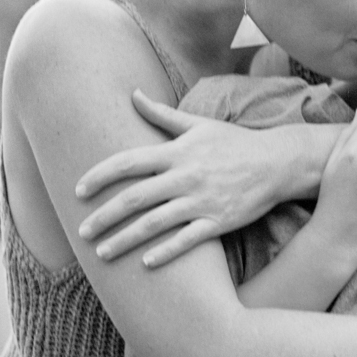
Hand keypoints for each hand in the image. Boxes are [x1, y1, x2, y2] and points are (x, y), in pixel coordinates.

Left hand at [75, 89, 302, 266]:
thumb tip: (133, 94)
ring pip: (154, 224)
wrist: (278, 163)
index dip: (98, 176)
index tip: (78, 191)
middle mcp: (186, 177)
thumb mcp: (199, 125)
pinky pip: (187, 241)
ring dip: (124, 240)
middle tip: (82, 231)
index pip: (128, 163)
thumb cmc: (235, 143)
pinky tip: (145, 263)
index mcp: (178, 152)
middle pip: (134, 198)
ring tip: (102, 252)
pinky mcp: (219, 222)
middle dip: (103, 216)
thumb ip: (162, 114)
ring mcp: (202, 201)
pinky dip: (165, 252)